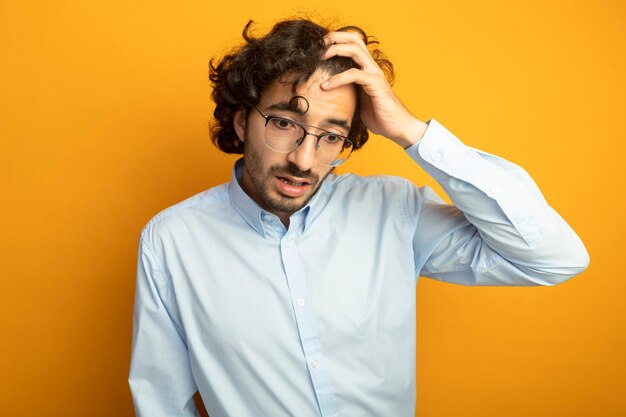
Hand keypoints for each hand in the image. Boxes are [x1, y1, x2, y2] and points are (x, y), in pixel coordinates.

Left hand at [321, 31, 427, 147]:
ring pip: (355, 50)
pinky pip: (354, 75)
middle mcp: (371, 67)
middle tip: (318, 44)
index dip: (336, 41)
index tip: (318, 47)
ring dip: (335, 50)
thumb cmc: (378, 116)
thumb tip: (325, 94)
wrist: (397, 127)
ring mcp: (374, 74)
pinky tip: (325, 86)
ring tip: (319, 57)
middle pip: (354, 39)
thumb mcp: (357, 100)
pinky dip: (337, 78)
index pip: (352, 44)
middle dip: (335, 37)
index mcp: (366, 68)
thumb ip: (346, 92)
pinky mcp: (375, 84)